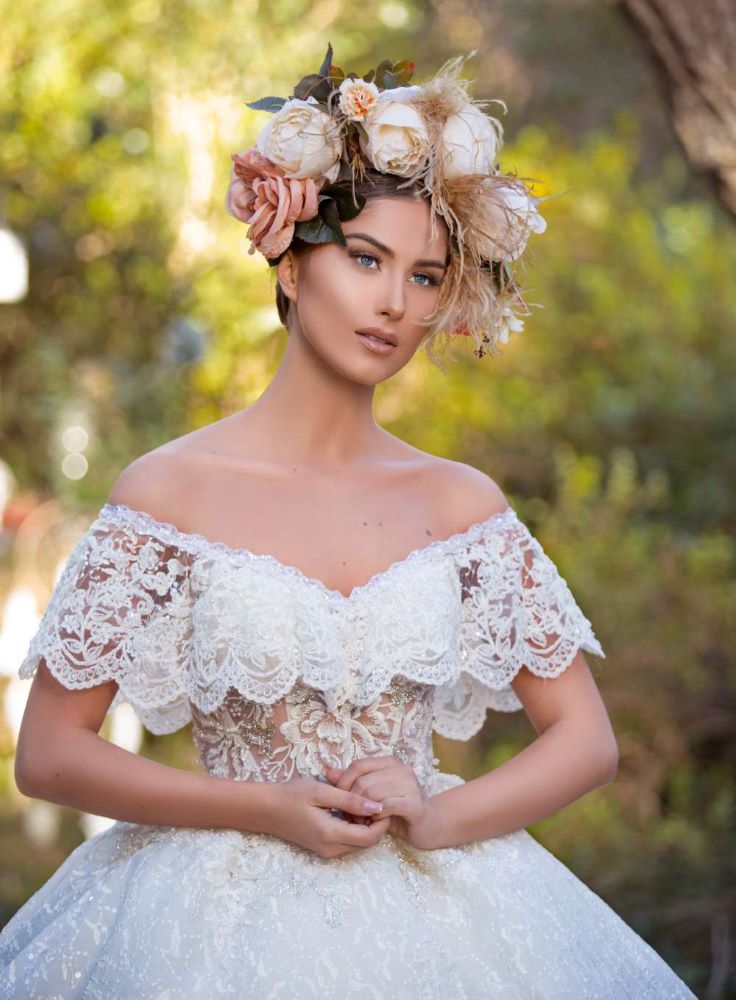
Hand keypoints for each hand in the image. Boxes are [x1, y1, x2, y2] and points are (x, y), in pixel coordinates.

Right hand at [263, 776, 390, 858]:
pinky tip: (347, 810)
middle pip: (367, 842)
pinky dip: (354, 828)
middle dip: (375, 823)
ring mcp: (327, 851)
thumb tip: (378, 806)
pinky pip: (348, 842)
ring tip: (358, 802)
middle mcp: (331, 849)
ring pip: (359, 843)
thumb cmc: (292, 795)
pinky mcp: (324, 848)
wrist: (266, 809)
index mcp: (331, 835)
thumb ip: (350, 800)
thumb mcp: (321, 792)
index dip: (381, 821)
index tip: (382, 800)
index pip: (370, 837)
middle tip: (370, 799)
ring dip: (365, 825)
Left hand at [324, 756, 446, 850]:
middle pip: (362, 781)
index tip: (340, 801)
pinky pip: (386, 806)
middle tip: (350, 817)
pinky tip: (376, 823)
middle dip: (351, 802)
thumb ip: (353, 782)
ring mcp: (410, 785)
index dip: (344, 783)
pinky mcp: (415, 804)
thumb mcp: (373, 793)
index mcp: (390, 763)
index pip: (358, 765)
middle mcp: (401, 769)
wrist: (431, 825)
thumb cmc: (399, 809)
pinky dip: (376, 817)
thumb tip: (328, 773)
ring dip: (362, 812)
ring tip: (362, 822)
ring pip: (372, 794)